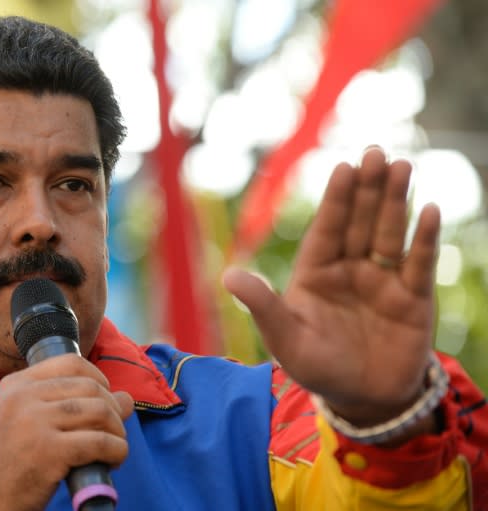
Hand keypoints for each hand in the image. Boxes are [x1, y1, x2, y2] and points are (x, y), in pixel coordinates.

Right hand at [0, 354, 133, 510]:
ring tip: (113, 448)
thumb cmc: (8, 465)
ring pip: (100, 411)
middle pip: (90, 387)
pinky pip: (100, 442)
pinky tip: (113, 461)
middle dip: (112, 409)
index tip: (103, 400)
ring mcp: (34, 423)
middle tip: (112, 432)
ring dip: (117, 431)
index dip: (97, 378)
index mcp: (14, 385)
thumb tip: (126, 398)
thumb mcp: (25, 423)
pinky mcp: (49, 452)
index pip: (70, 362)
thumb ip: (69, 405)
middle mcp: (22, 398)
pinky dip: (117, 451)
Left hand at [223, 147, 439, 426]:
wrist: (361, 401)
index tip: (344, 167)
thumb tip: (228, 275)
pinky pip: (418, 263)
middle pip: (360, 222)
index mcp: (316, 272)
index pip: (327, 229)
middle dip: (368, 188)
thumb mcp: (285, 338)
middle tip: (377, 152)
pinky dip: (423, 239)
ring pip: (389, 233)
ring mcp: (383, 280)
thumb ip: (263, 305)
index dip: (336, 199)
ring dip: (396, 202)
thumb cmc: (316, 367)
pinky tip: (427, 211)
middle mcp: (350, 269)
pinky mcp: (413, 298)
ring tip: (402, 166)